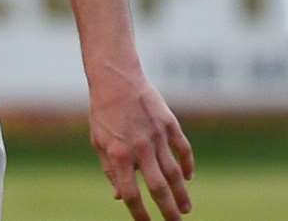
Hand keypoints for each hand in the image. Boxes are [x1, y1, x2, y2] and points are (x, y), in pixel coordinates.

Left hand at [89, 72, 193, 220]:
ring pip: (174, 172)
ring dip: (182, 194)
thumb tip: (119, 196)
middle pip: (158, 188)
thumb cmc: (103, 113)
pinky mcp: (169, 124)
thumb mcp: (99, 142)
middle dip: (168, 210)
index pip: (130, 193)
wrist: (116, 80)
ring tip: (186, 209)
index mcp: (118, 154)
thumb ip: (110, 170)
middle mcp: (139, 148)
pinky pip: (183, 149)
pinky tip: (188, 178)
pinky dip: (188, 165)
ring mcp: (157, 136)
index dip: (139, 213)